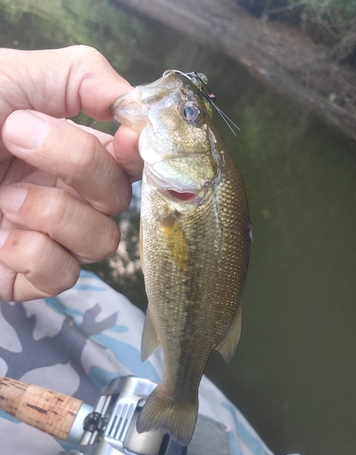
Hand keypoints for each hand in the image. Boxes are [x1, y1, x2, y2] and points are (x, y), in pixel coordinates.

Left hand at [0, 45, 142, 300]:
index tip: (126, 138)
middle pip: (120, 200)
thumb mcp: (11, 75)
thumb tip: (133, 103)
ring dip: (55, 214)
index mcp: (70, 150)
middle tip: (18, 137)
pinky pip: (63, 276)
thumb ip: (80, 76)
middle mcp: (68, 195)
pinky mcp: (28, 275)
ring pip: (102, 243)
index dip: (140, 152)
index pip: (131, 160)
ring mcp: (50, 237)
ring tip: (4, 197)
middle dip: (79, 167)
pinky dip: (36, 256)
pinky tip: (1, 238)